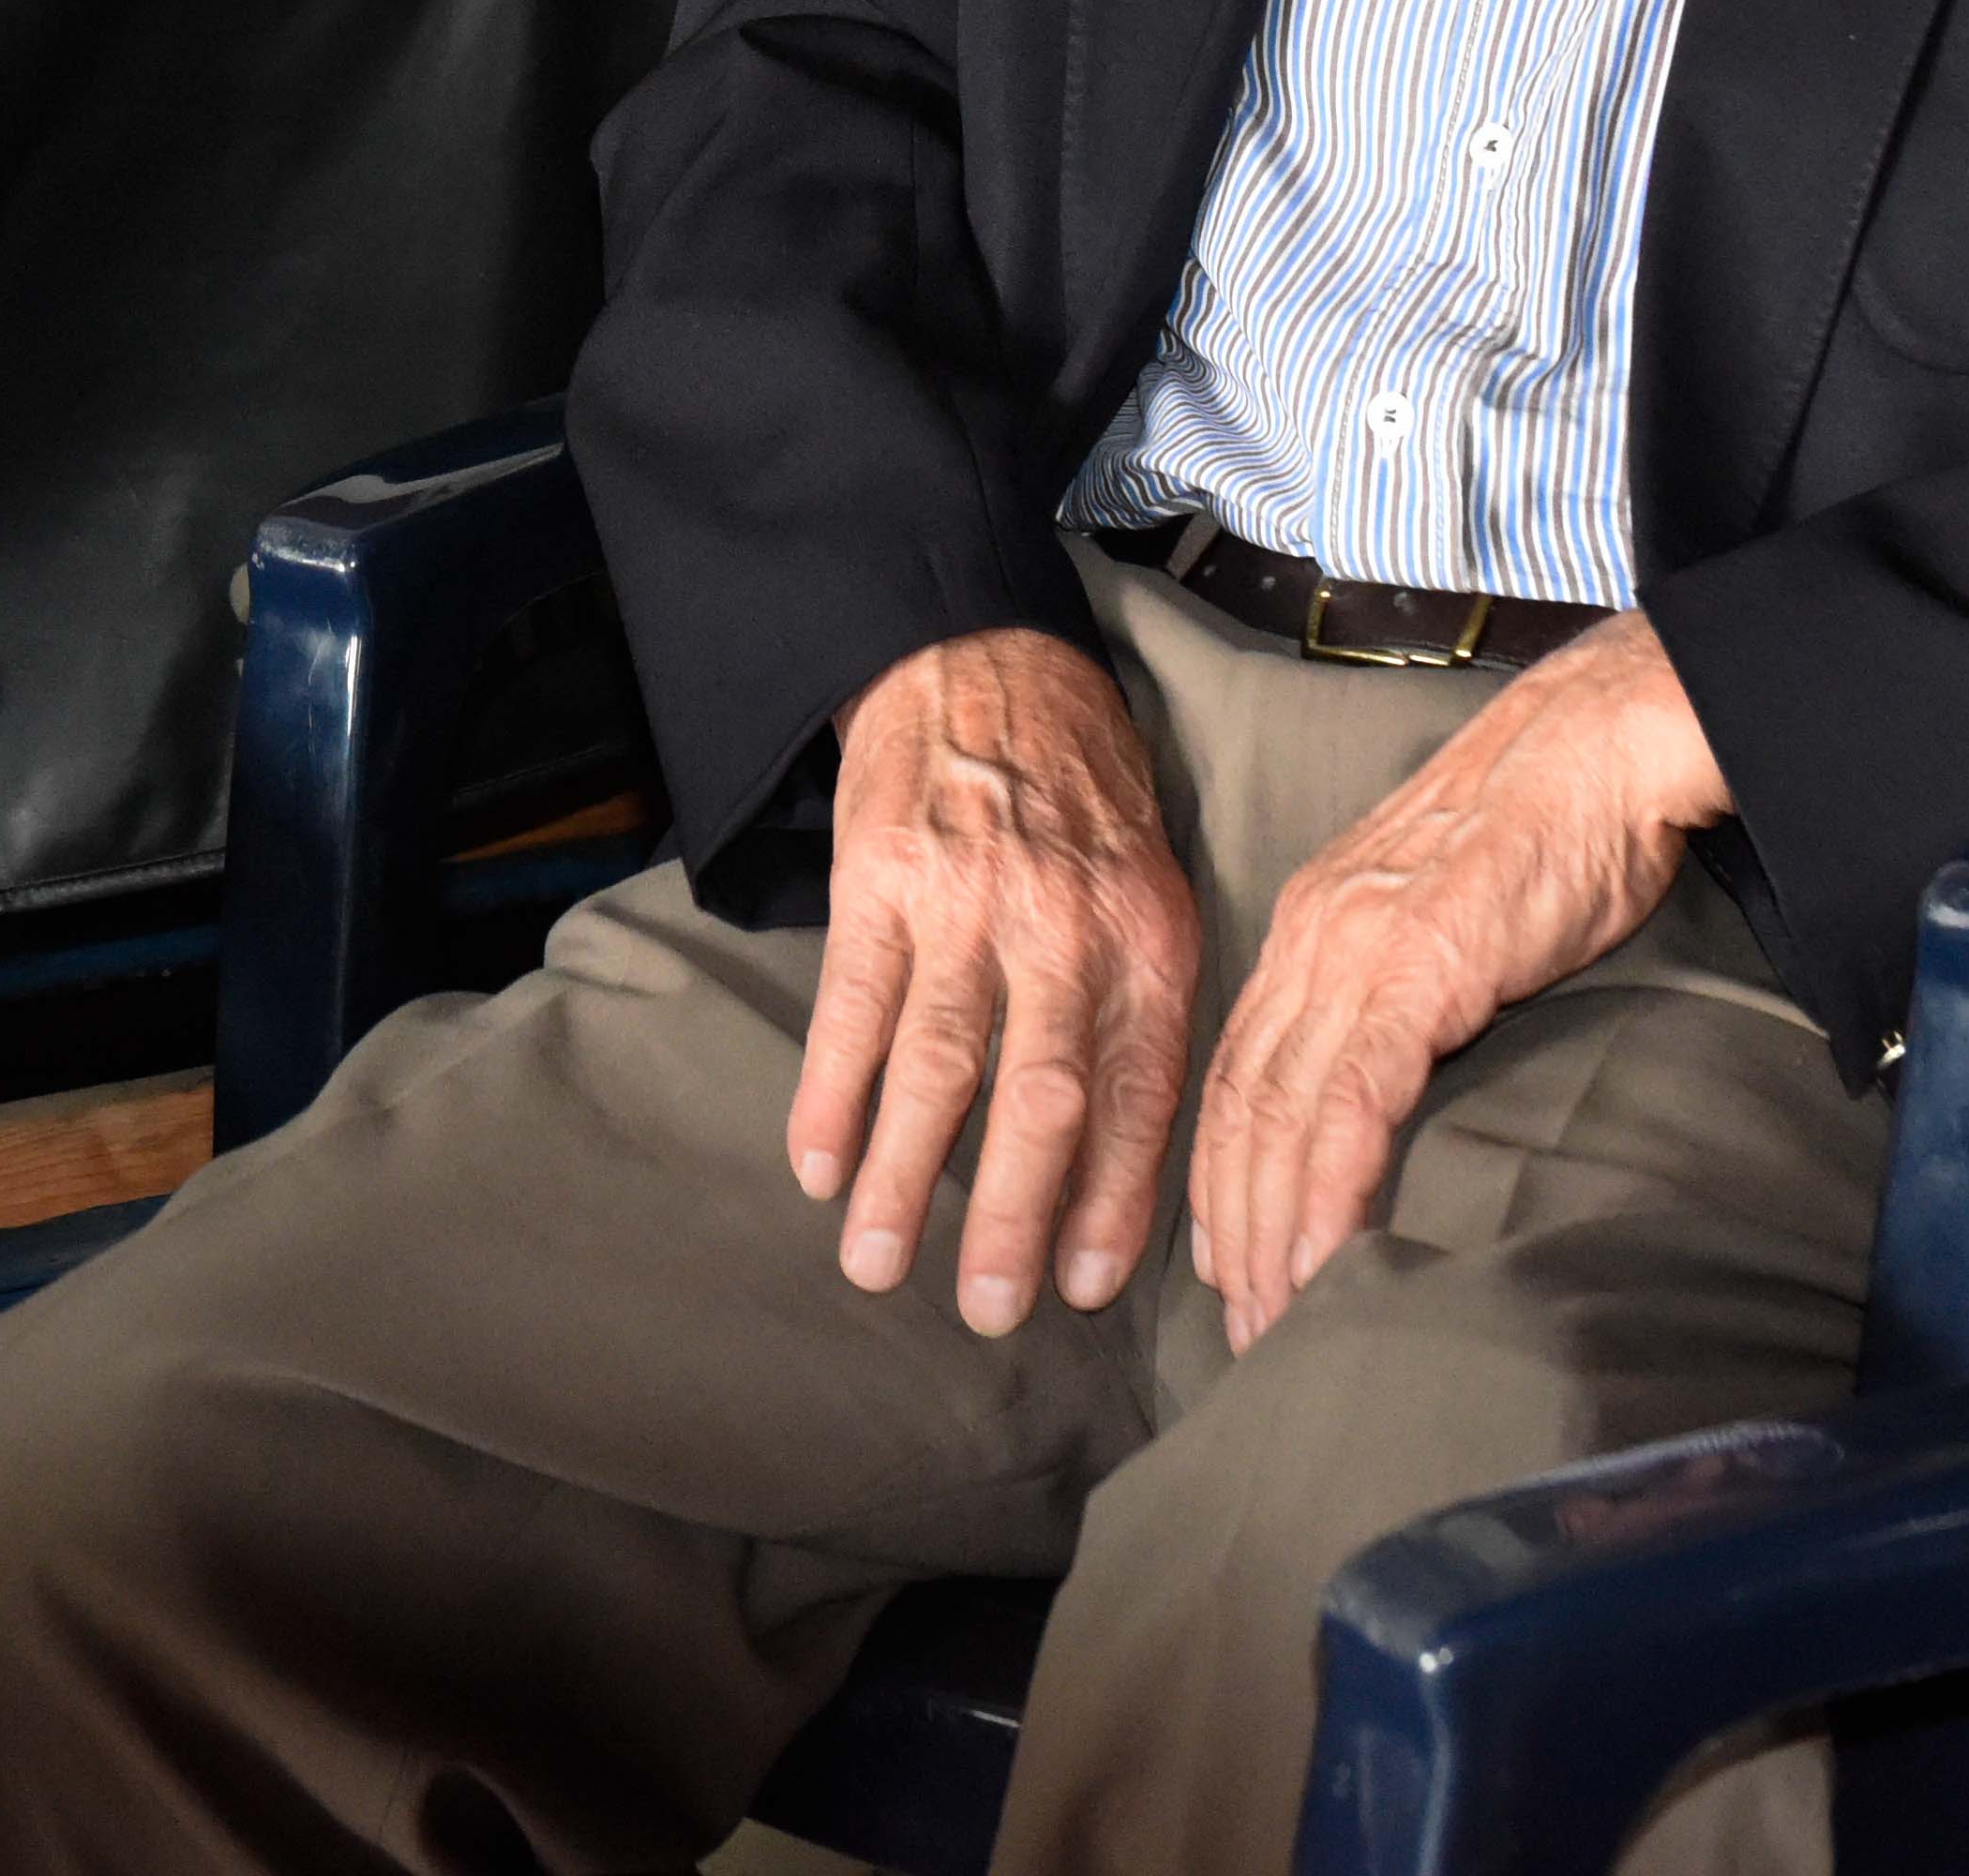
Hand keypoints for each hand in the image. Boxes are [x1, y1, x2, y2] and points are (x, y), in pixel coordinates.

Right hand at [789, 625, 1204, 1335]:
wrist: (981, 655)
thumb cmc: (1076, 794)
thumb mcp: (1151, 886)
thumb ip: (1143, 1009)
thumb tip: (1126, 1169)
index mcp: (1147, 935)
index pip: (1139, 1094)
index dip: (1111, 1201)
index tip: (1080, 1289)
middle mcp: (1064, 922)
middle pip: (1042, 1097)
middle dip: (1013, 1217)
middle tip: (989, 1313)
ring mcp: (967, 897)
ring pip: (939, 1065)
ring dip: (905, 1179)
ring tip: (878, 1267)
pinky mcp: (880, 874)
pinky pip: (853, 1006)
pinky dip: (831, 1096)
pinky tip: (817, 1168)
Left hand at [1185, 616, 1730, 1349]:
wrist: (1602, 746)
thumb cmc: (1548, 827)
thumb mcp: (1442, 908)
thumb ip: (1401, 981)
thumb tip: (1395, 1066)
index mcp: (1312, 925)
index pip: (1237, 1072)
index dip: (1222, 1174)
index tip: (1224, 1259)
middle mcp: (1312, 938)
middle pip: (1240, 1107)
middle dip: (1232, 1227)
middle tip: (1241, 1327)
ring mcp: (1357, 952)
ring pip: (1278, 1116)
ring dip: (1271, 1232)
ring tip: (1277, 1323)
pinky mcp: (1417, 969)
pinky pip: (1349, 1104)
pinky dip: (1327, 1193)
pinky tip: (1323, 1262)